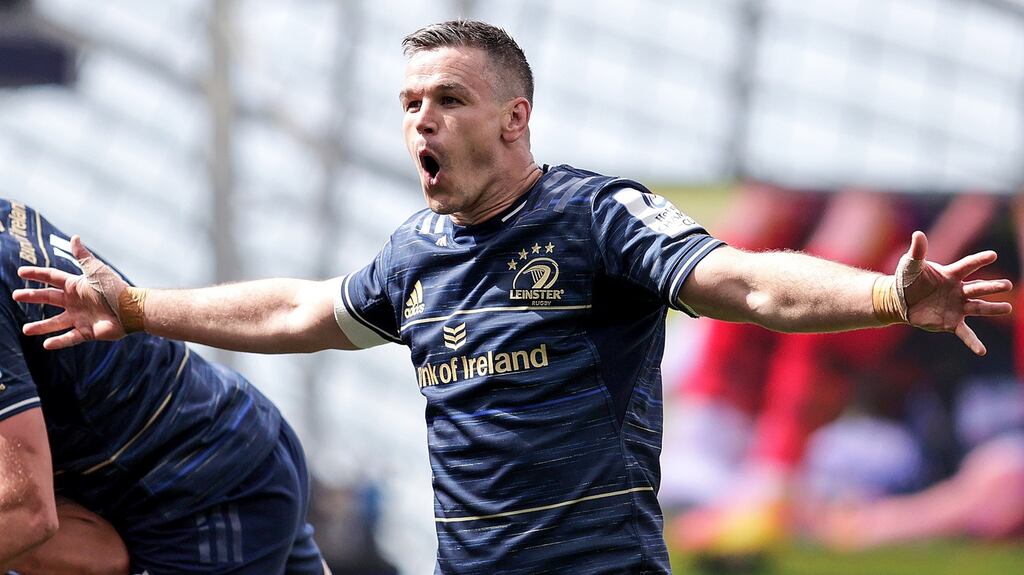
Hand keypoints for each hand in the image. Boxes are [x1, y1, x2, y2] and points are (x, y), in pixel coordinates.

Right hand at [13, 236, 128, 349]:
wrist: (131, 309)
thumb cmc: (114, 289)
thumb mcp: (96, 271)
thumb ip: (83, 257)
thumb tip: (75, 237)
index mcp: (76, 286)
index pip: (52, 278)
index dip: (36, 274)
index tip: (21, 272)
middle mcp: (76, 302)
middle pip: (49, 298)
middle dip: (32, 297)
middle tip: (15, 295)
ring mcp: (80, 317)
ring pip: (56, 322)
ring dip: (40, 326)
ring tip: (25, 330)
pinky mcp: (87, 332)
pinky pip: (69, 338)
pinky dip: (58, 342)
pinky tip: (46, 345)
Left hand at [899, 231, 1012, 354]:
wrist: (899, 300)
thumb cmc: (907, 279)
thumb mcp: (910, 265)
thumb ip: (917, 251)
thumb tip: (918, 234)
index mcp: (950, 275)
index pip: (967, 266)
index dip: (979, 261)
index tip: (992, 255)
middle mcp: (959, 291)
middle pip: (978, 288)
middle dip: (992, 287)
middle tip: (1008, 285)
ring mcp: (957, 307)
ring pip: (978, 308)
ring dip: (992, 309)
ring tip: (1007, 309)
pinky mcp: (951, 322)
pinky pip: (965, 333)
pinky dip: (973, 342)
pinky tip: (982, 351)